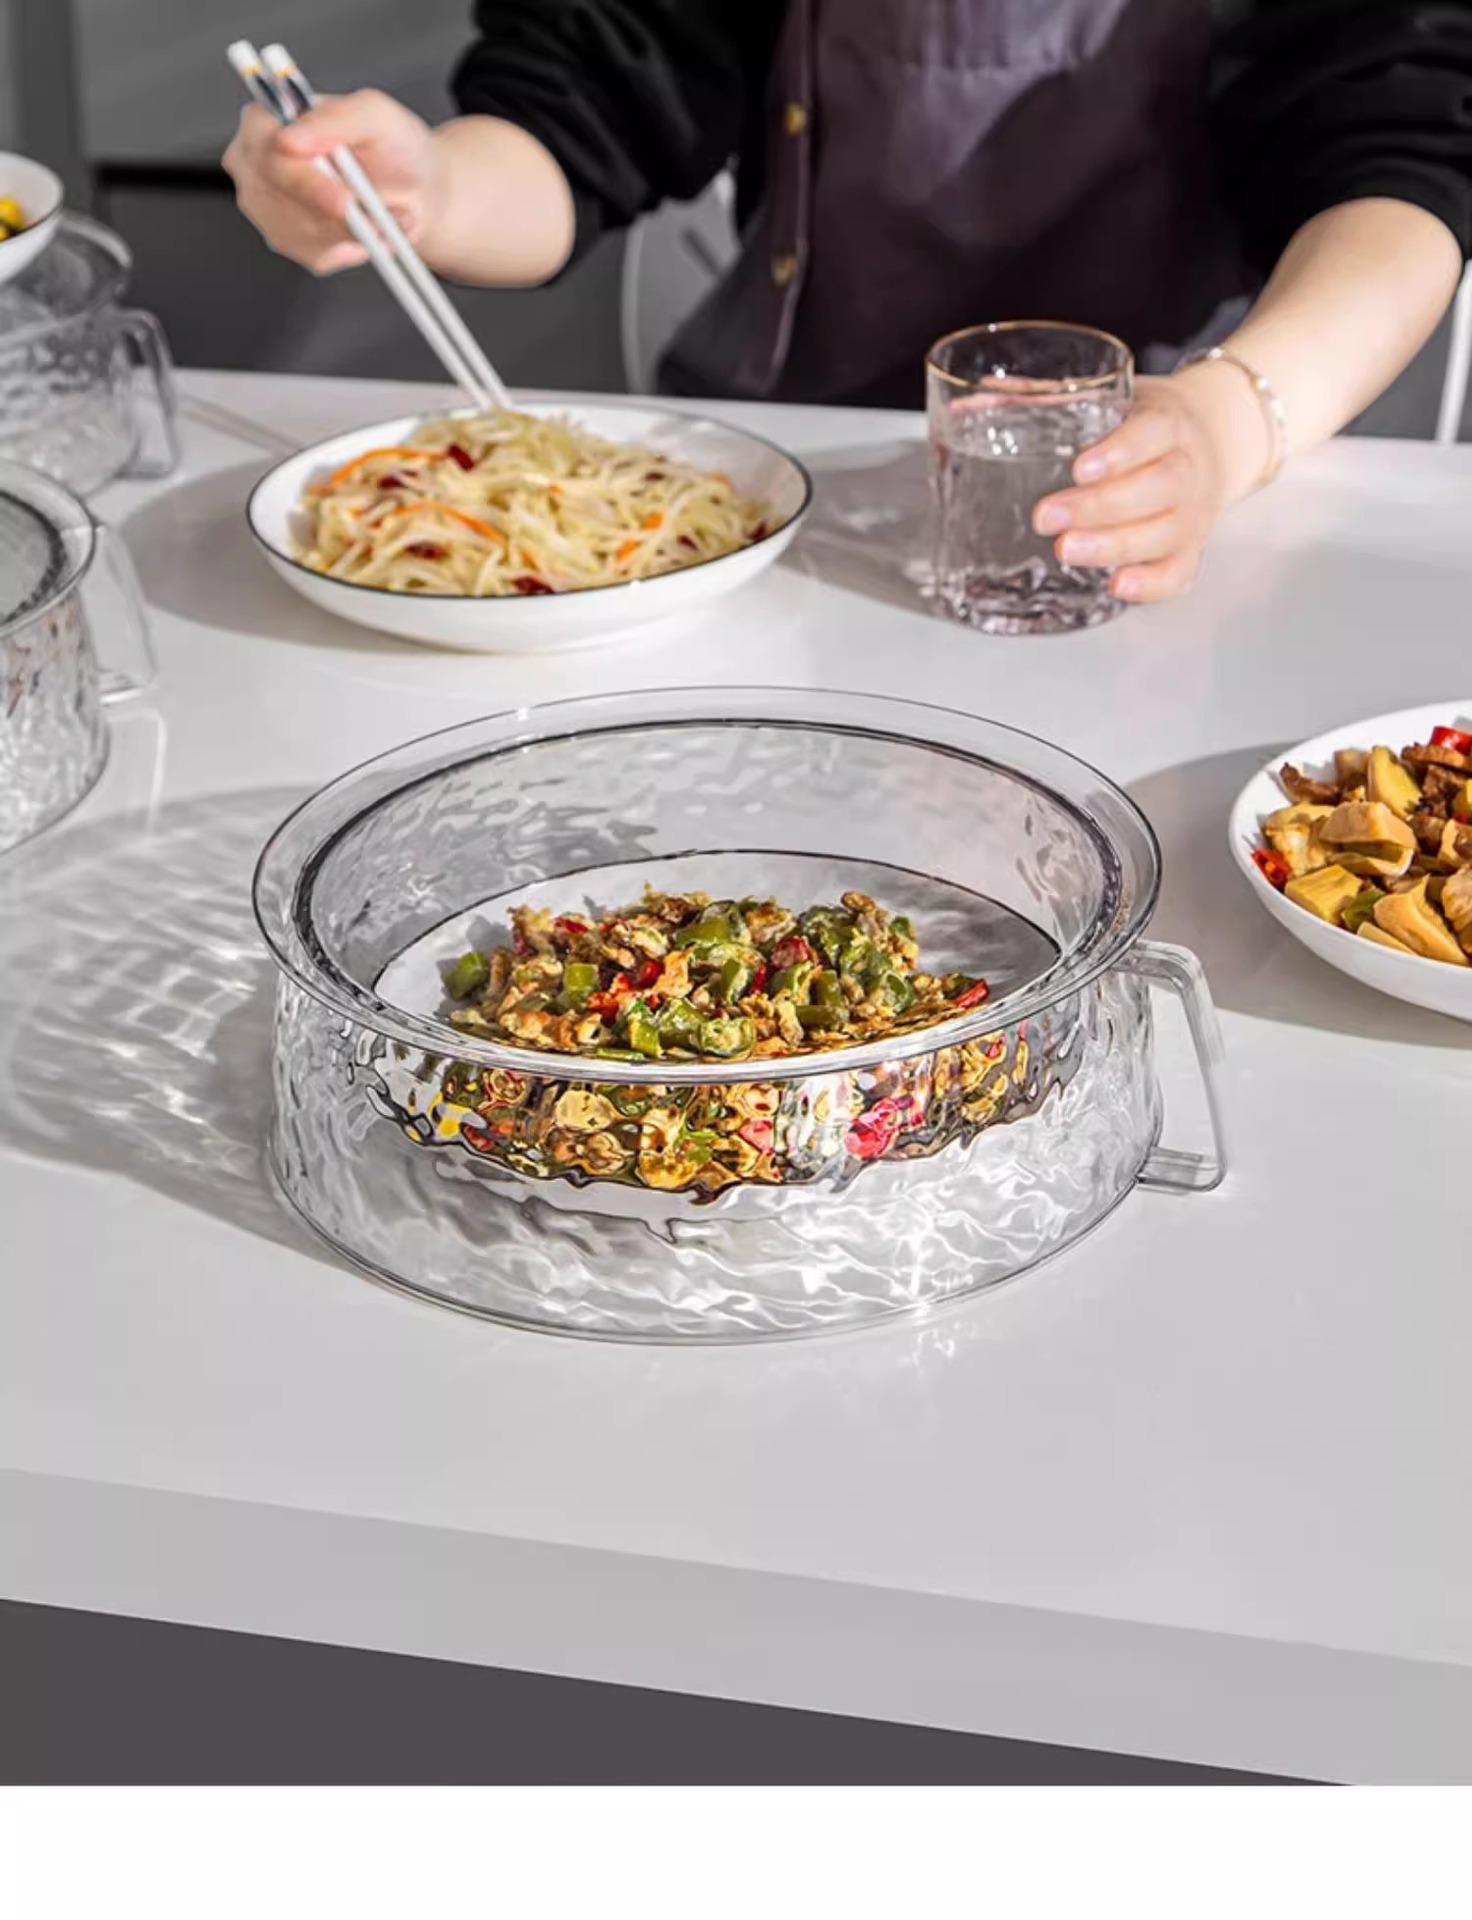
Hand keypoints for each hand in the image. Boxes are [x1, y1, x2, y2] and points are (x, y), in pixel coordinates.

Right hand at [223, 89, 440, 273]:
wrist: (411, 185)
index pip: (267, 154)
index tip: (345, 202)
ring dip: (355, 232)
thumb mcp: (374, 114)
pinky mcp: (287, 241)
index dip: (306, 182)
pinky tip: (376, 230)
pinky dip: (355, 246)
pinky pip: (318, 254)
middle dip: (338, 215)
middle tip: (380, 223)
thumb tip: (290, 138)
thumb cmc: (388, 143)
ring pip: (304, 232)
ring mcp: (265, 207)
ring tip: (391, 218)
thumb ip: (335, 118)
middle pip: (282, 200)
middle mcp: (255, 165)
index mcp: (264, 121)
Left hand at [1031, 369, 1267, 603]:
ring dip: (1115, 546)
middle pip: (1158, 488)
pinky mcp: (1192, 548)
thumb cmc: (1147, 421)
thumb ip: (1052, 400)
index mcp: (1169, 422)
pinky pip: (1180, 573)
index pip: (1152, 433)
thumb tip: (976, 401)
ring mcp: (1194, 512)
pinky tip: (1117, 586)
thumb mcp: (1113, 396)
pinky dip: (1152, 585)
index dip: (1120, 452)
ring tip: (1066, 551)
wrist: (1216, 438)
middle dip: (1100, 507)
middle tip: (1045, 517)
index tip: (1079, 468)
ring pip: (1166, 533)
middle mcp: (1188, 467)